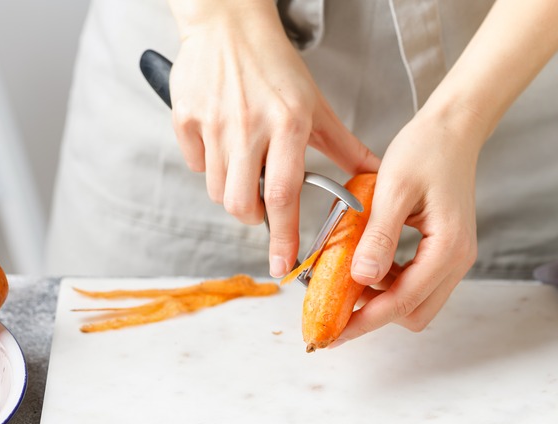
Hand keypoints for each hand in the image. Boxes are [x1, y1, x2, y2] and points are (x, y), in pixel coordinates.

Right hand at [168, 1, 379, 276]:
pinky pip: (194, 163)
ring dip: (232, 192)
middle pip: (241, 203)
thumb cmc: (275, 64)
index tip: (283, 265)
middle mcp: (248, 125)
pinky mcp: (185, 116)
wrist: (228, 23)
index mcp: (287, 124)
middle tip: (263, 206)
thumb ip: (343, 145)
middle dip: (253, 218)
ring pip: (216, 189)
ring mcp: (212, 122)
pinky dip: (209, 165)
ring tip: (245, 166)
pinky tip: (223, 144)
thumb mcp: (315, 104)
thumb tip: (372, 175)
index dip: (283, 236)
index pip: (283, 195)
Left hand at [336, 105, 484, 343]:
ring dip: (381, 298)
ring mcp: (454, 256)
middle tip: (335, 308)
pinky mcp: (445, 249)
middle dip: (374, 316)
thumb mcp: (394, 189)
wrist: (452, 129)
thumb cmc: (426, 150)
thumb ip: (379, 236)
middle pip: (414, 312)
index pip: (403, 302)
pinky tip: (366, 262)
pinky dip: (390, 280)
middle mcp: (457, 260)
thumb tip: (361, 279)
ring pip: (416, 300)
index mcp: (448, 248)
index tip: (332, 333)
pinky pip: (416, 280)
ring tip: (345, 280)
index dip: (364, 322)